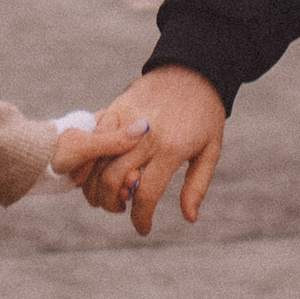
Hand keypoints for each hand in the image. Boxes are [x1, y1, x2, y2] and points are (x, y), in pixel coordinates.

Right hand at [52, 67, 226, 237]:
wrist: (192, 69)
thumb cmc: (205, 113)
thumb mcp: (211, 150)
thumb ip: (197, 186)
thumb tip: (189, 218)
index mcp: (170, 149)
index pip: (145, 195)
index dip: (141, 218)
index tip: (143, 229)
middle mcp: (144, 136)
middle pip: (114, 182)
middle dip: (114, 205)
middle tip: (123, 210)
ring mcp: (125, 119)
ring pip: (97, 163)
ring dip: (97, 187)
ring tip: (110, 196)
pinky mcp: (115, 108)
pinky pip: (92, 138)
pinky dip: (88, 160)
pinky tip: (95, 174)